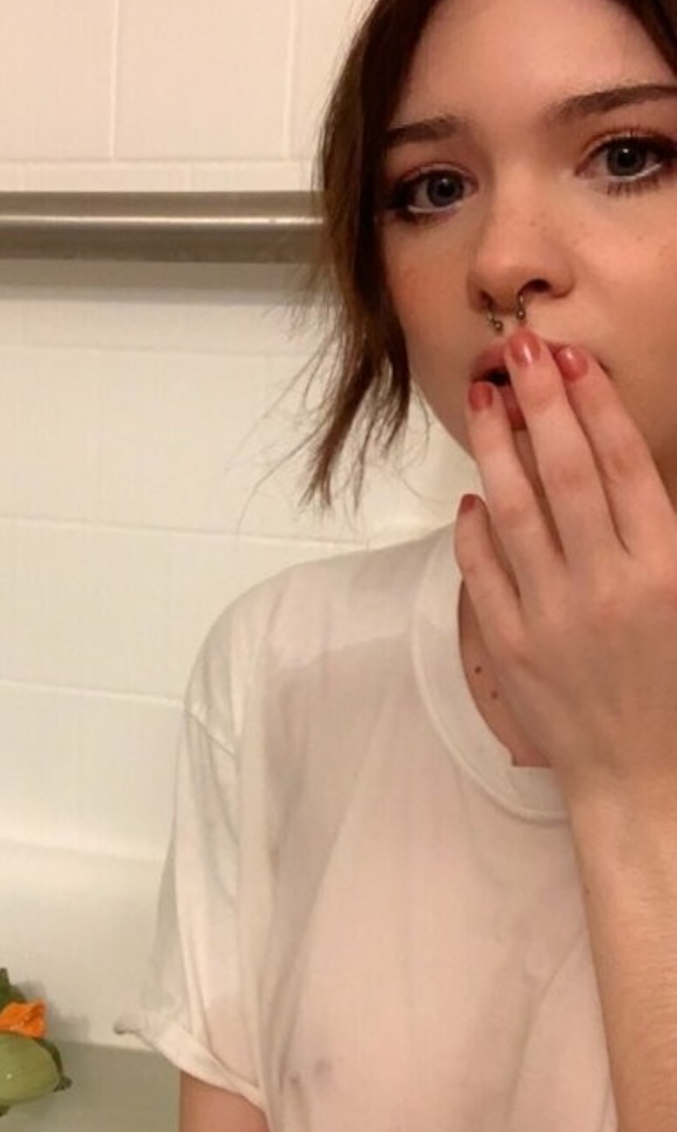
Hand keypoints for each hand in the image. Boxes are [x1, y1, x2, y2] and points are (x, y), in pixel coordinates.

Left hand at [456, 331, 676, 809]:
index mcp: (665, 571)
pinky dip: (475, 529)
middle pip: (566, 473)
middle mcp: (607, 586)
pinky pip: (484, 572)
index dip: (596, 408)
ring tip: (483, 398)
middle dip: (541, 403)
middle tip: (520, 348)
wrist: (643, 783)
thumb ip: (664, 535)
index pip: (625, 467)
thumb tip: (629, 468)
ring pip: (515, 511)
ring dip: (495, 447)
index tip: (574, 363)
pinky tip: (472, 494)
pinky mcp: (510, 648)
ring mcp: (552, 617)